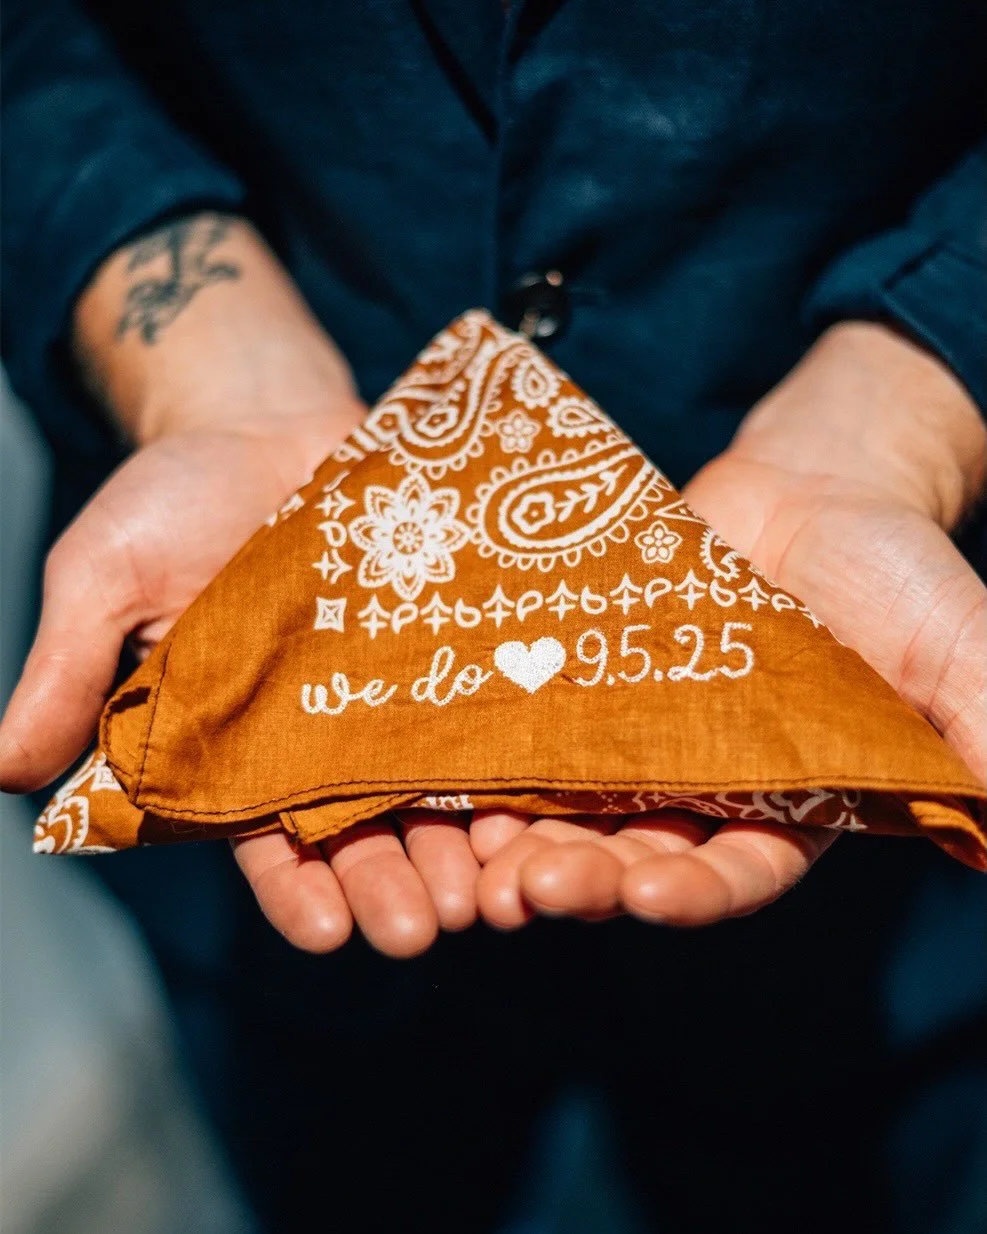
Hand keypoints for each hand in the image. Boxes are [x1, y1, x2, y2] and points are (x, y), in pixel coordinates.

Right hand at [0, 213, 480, 957]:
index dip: (294, 894)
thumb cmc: (175, 498)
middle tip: (424, 929)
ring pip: (435, 791)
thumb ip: (65, 673)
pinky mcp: (449, 647)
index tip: (325, 933)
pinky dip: (511, 757)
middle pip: (365, 837)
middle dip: (393, 887)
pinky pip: (488, 709)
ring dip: (465, 847)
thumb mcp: (103, 579)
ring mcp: (392, 694)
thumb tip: (4, 774)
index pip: (264, 845)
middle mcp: (320, 738)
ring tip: (492, 890)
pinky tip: (540, 798)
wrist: (266, 419)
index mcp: (234, 747)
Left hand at [471, 323, 986, 927]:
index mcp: (789, 803)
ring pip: (569, 809)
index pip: (737, 872)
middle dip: (587, 879)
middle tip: (533, 891)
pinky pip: (531, 735)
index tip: (653, 894)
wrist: (810, 488)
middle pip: (635, 856)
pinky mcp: (582, 688)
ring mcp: (633, 741)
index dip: (696, 890)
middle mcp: (701, 790)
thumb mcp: (954, 646)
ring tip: (481, 860)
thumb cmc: (892, 568)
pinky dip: (491, 763)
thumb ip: (982, 730)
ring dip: (522, 842)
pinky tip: (448, 780)